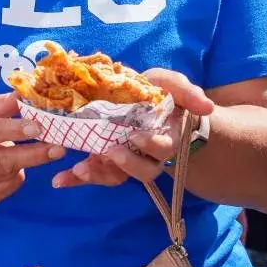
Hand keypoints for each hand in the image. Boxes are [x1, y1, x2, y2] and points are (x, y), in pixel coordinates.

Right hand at [0, 93, 63, 206]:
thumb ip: (3, 104)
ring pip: (10, 174)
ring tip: (25, 150)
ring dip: (26, 162)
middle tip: (59, 148)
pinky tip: (9, 166)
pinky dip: (17, 175)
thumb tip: (28, 94)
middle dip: (34, 155)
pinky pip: (10, 186)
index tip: (39, 126)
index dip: (15, 130)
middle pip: (2, 161)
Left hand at [51, 68, 214, 188]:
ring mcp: (125, 160)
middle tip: (108, 151)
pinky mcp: (105, 162)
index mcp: (165, 136)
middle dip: (127, 164)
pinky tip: (59, 180)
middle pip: (144, 171)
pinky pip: (94, 174)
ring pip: (117, 176)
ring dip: (98, 174)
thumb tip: (207, 106)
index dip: (151, 145)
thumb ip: (187, 91)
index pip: (163, 148)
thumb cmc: (161, 97)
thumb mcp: (172, 85)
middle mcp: (147, 155)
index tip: (136, 136)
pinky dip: (77, 179)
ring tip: (79, 168)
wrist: (143, 104)